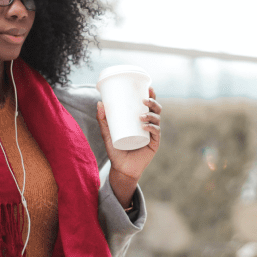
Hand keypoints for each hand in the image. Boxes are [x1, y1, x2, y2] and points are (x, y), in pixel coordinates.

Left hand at [98, 88, 161, 207]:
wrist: (121, 169)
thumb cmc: (116, 150)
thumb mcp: (107, 133)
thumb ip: (103, 120)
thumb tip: (99, 103)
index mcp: (141, 120)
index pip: (148, 105)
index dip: (151, 95)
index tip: (147, 87)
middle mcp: (149, 125)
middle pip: (156, 110)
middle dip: (153, 102)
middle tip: (143, 100)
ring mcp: (152, 135)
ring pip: (157, 120)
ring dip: (151, 115)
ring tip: (140, 115)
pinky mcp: (154, 144)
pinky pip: (156, 133)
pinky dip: (151, 128)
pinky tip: (145, 126)